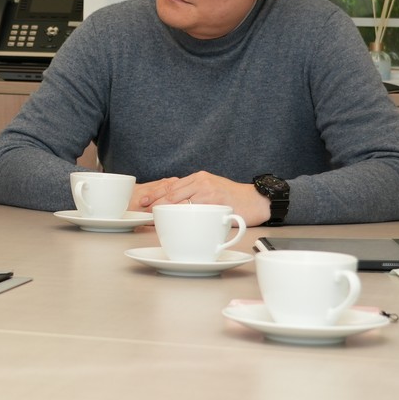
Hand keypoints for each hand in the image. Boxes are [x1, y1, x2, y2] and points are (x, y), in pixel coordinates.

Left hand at [135, 172, 268, 225]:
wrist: (257, 201)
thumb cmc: (234, 200)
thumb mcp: (213, 190)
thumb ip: (197, 195)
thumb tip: (176, 206)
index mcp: (199, 177)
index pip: (172, 184)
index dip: (156, 192)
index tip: (144, 200)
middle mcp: (201, 181)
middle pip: (171, 191)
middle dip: (154, 200)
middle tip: (141, 209)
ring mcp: (207, 190)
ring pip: (178, 199)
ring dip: (163, 209)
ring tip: (151, 217)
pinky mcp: (214, 201)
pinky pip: (192, 209)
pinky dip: (179, 215)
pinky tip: (171, 221)